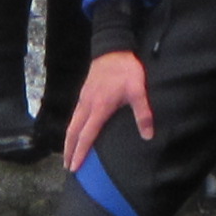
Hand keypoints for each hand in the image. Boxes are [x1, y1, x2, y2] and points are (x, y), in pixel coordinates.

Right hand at [64, 52, 156, 172]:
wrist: (113, 48)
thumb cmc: (126, 70)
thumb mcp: (138, 90)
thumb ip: (143, 113)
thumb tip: (148, 135)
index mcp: (99, 107)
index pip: (87, 135)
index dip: (80, 152)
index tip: (74, 167)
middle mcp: (87, 105)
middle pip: (73, 132)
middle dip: (69, 150)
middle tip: (67, 167)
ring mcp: (83, 98)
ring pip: (72, 123)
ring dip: (68, 140)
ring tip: (68, 154)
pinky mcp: (84, 93)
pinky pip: (75, 115)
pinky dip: (72, 128)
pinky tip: (75, 132)